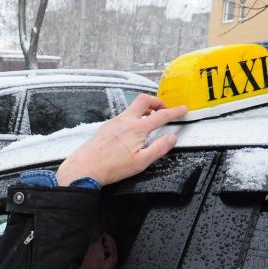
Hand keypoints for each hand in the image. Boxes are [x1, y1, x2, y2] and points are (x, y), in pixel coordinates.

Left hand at [56, 95, 186, 186]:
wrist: (84, 168)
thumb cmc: (110, 167)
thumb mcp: (141, 162)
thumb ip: (159, 148)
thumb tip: (172, 139)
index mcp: (137, 128)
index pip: (161, 115)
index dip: (175, 111)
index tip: (182, 110)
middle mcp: (124, 121)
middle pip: (144, 100)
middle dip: (157, 101)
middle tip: (164, 109)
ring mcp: (114, 122)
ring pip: (132, 108)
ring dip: (144, 110)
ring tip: (150, 121)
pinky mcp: (106, 127)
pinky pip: (123, 116)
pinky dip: (133, 118)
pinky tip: (132, 130)